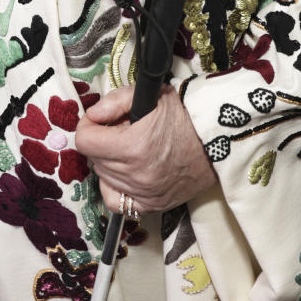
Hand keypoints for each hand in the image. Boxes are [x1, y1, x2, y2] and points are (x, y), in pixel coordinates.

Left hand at [75, 84, 215, 214]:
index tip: (100, 121)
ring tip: (129, 149)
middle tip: (121, 131)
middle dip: (102, 142)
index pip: (84, 141)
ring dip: (109, 162)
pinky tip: (125, 173)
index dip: (88, 126)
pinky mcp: (153, 205)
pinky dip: (114, 187)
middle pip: (94, 159)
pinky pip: (116, 202)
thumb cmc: (184, 115)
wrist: (216, 140)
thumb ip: (114, 102)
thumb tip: (92, 115)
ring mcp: (145, 194)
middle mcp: (136, 175)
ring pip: (103, 178)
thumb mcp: (150, 96)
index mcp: (133, 146)